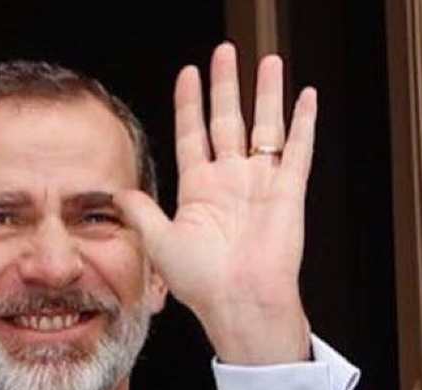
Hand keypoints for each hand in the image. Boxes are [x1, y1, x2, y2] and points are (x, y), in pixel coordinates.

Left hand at [117, 43, 316, 363]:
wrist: (238, 303)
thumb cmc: (201, 283)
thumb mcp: (159, 242)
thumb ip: (141, 212)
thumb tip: (115, 191)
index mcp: (199, 191)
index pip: (192, 135)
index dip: (190, 104)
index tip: (188, 74)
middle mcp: (230, 181)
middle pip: (227, 121)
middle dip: (226, 86)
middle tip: (225, 53)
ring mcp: (260, 184)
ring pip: (264, 127)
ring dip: (266, 94)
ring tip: (267, 60)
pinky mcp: (288, 192)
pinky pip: (297, 150)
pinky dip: (303, 123)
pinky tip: (306, 96)